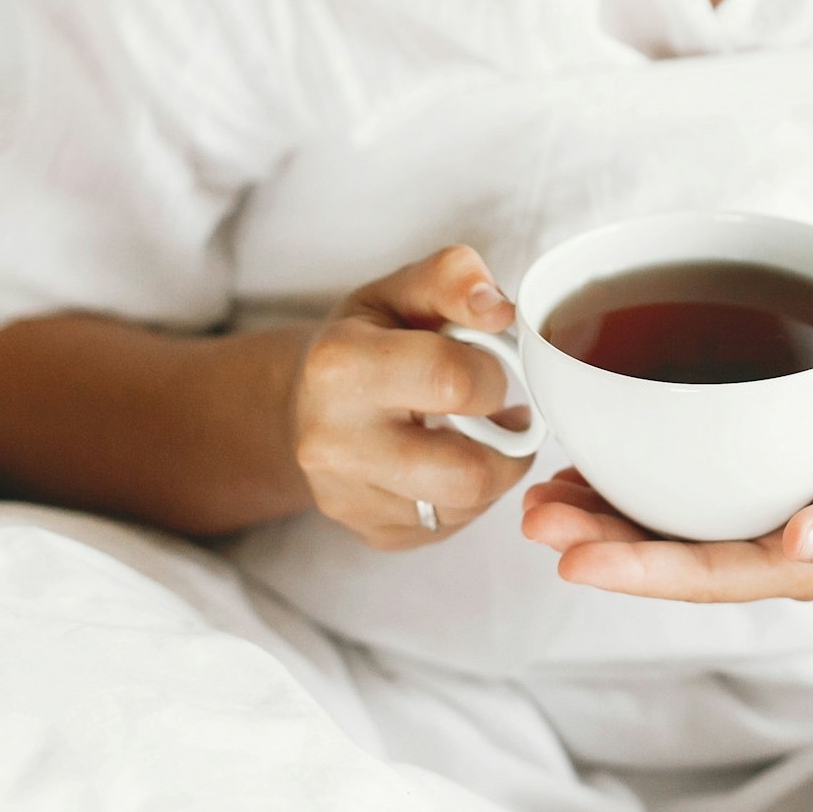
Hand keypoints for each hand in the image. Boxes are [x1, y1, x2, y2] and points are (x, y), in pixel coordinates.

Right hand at [290, 245, 532, 550]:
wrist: (305, 403)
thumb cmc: (366, 340)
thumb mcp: (401, 290)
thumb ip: (453, 278)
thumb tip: (500, 311)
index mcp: (340, 366)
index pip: (454, 382)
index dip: (493, 373)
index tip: (489, 365)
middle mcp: (332, 442)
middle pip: (468, 470)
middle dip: (507, 441)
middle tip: (503, 412)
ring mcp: (347, 498)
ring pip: (467, 505)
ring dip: (496, 469)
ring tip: (483, 433)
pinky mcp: (371, 533)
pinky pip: (451, 526)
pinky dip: (469, 496)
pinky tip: (452, 461)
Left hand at [520, 367, 812, 600]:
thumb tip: (803, 541)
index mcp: (801, 561)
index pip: (707, 576)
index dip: (639, 573)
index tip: (572, 560)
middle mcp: (763, 543)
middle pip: (666, 553)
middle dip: (596, 540)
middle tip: (532, 516)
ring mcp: (748, 509)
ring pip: (659, 521)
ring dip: (597, 511)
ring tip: (537, 495)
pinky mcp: (741, 468)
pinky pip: (672, 483)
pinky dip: (624, 473)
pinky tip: (583, 457)